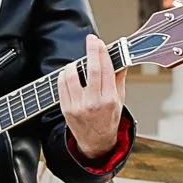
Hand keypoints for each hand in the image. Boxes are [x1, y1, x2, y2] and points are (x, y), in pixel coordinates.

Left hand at [58, 34, 127, 161]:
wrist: (96, 142)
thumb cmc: (108, 119)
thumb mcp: (119, 100)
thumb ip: (118, 79)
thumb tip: (121, 60)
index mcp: (110, 100)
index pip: (107, 70)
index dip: (103, 53)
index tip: (100, 42)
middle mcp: (94, 103)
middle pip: (92, 70)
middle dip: (91, 51)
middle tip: (91, 39)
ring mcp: (79, 106)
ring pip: (72, 76)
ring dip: (74, 64)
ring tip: (77, 62)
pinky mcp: (66, 109)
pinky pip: (62, 85)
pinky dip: (64, 75)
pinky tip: (68, 72)